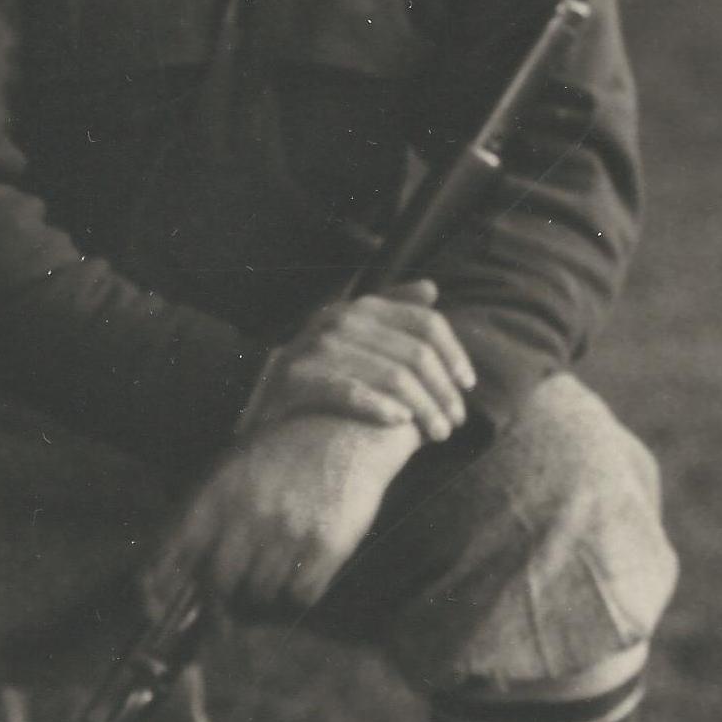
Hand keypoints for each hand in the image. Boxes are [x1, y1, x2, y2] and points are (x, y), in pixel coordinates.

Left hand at [143, 413, 419, 621]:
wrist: (347, 431)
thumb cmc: (283, 453)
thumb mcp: (230, 469)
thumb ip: (198, 515)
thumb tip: (165, 571)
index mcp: (216, 493)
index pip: (170, 553)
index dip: (156, 589)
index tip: (155, 608)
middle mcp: (247, 514)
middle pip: (218, 585)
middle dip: (222, 597)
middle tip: (234, 593)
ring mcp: (287, 531)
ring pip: (260, 595)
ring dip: (265, 590)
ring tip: (278, 564)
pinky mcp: (326, 545)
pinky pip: (301, 595)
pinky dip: (300, 591)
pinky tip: (304, 566)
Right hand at [242, 282, 475, 444]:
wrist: (254, 394)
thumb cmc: (320, 370)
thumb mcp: (355, 335)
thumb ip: (393, 311)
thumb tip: (431, 289)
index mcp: (362, 308)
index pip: (427, 324)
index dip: (455, 354)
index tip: (467, 387)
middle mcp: (342, 320)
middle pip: (415, 354)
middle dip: (442, 391)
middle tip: (454, 423)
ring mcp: (318, 348)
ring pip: (391, 375)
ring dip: (422, 407)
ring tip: (436, 433)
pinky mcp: (298, 377)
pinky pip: (349, 391)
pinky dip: (379, 406)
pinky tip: (399, 423)